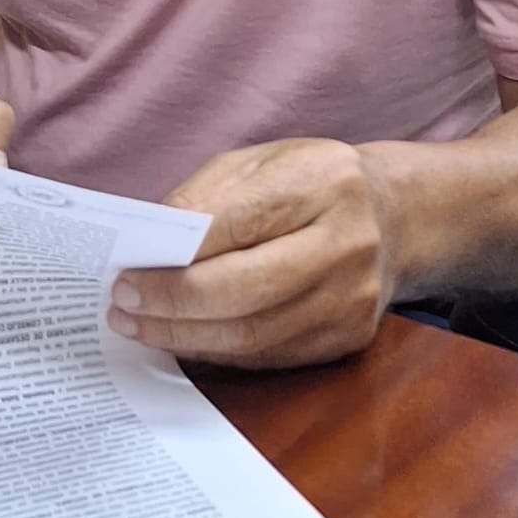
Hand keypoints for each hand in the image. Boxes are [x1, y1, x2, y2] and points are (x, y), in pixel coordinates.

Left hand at [107, 139, 396, 368]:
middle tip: (123, 303)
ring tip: (139, 325)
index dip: (176, 254)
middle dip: (173, 303)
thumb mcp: (260, 162)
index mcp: (325, 180)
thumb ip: (206, 196)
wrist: (394, 219)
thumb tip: (149, 244)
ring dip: (185, 335)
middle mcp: (347, 242)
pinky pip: (268, 355)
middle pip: (246, 289)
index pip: (238, 223)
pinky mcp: (349, 338)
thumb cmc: (308, 182)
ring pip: (253, 334)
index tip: (126, 270)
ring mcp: (353, 297)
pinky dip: (216, 350)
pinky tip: (182, 337)